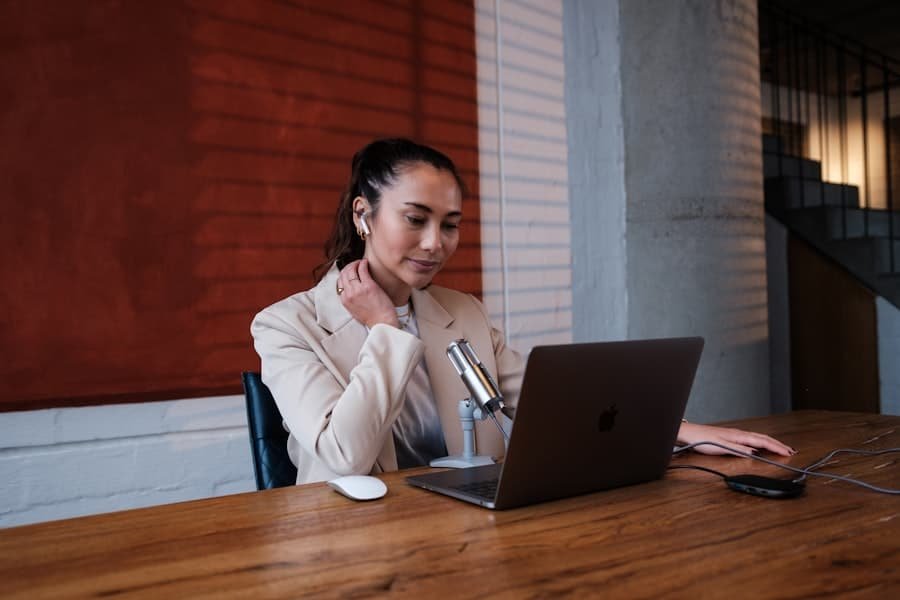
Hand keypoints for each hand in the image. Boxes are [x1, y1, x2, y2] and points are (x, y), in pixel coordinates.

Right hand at [337, 259, 398, 328]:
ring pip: (351, 270)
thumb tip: (352, 289)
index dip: (344, 274)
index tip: (350, 271)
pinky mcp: (368, 286)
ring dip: (355, 263)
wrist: (382, 323)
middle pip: (343, 274)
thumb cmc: (373, 317)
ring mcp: (358, 289)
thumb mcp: (355, 310)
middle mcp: (349, 294)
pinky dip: (363, 263)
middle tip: (355, 264)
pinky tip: (366, 262)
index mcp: (344, 300)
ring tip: (360, 262)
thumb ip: (351, 299)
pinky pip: (362, 269)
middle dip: (349, 266)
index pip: (339, 281)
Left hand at [677, 422, 795, 456]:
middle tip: (791, 451)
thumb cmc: (702, 440)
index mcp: (739, 435)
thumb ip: (739, 449)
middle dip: (778, 444)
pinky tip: (761, 445)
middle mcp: (739, 433)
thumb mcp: (721, 447)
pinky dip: (761, 442)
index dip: (776, 447)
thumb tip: (755, 452)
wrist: (690, 433)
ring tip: (781, 448)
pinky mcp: (731, 436)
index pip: (763, 441)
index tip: (788, 452)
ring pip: (758, 437)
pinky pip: (751, 438)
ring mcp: (735, 434)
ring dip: (771, 443)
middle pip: (763, 438)